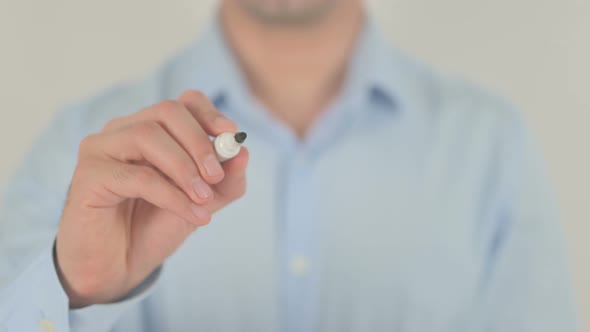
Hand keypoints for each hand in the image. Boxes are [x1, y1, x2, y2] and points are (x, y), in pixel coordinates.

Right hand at [55, 90, 248, 306]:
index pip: (182, 102)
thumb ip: (226, 180)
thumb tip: (244, 152)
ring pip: (148, 135)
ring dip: (184, 168)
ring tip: (203, 198)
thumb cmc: (155, 227)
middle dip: (199, 142)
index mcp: (150, 128)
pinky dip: (172, 195)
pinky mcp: (89, 176)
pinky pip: (137, 175)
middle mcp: (122, 130)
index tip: (231, 136)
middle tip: (216, 176)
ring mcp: (100, 148)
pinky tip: (194, 216)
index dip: (209, 114)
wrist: (119, 267)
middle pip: (167, 111)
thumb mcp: (202, 202)